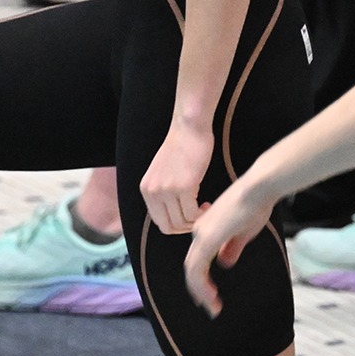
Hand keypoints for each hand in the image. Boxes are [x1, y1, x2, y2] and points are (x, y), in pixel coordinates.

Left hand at [141, 119, 214, 235]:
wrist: (189, 128)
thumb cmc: (181, 148)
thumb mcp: (163, 173)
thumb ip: (164, 193)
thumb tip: (175, 219)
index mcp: (146, 189)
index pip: (159, 222)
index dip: (176, 225)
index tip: (189, 216)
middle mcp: (153, 191)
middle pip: (168, 227)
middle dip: (186, 227)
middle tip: (199, 215)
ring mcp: (167, 190)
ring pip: (182, 223)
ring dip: (196, 220)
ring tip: (205, 207)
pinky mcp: (184, 187)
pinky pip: (193, 214)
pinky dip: (202, 213)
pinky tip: (207, 203)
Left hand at [183, 177, 275, 316]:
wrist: (259, 188)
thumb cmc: (256, 204)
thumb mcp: (243, 232)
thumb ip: (231, 247)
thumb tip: (224, 262)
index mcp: (207, 229)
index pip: (198, 259)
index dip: (202, 280)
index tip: (212, 295)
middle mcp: (199, 231)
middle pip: (192, 267)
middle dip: (199, 290)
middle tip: (211, 307)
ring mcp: (202, 234)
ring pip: (192, 270)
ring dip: (201, 291)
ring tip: (213, 306)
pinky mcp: (208, 237)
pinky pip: (198, 267)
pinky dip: (202, 285)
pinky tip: (212, 296)